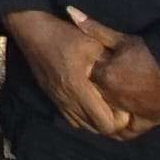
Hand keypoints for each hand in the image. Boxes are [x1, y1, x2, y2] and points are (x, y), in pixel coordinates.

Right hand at [3, 10, 131, 136]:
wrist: (31, 30)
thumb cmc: (63, 35)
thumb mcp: (92, 43)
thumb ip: (110, 64)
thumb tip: (128, 81)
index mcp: (77, 87)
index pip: (105, 123)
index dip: (119, 120)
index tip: (125, 106)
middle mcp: (66, 99)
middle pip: (96, 129)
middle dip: (111, 123)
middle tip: (119, 108)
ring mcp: (57, 99)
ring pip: (83, 126)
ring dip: (97, 121)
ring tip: (106, 107)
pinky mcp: (51, 97)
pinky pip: (72, 118)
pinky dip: (84, 118)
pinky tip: (89, 104)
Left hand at [70, 8, 159, 138]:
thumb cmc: (155, 54)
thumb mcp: (124, 39)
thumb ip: (95, 29)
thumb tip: (69, 11)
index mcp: (106, 76)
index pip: (81, 74)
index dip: (80, 70)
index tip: (77, 65)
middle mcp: (113, 97)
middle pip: (91, 96)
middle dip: (87, 91)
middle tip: (84, 85)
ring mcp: (128, 113)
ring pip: (104, 115)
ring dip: (100, 110)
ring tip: (97, 102)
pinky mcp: (143, 123)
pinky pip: (124, 132)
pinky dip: (117, 128)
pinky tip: (111, 123)